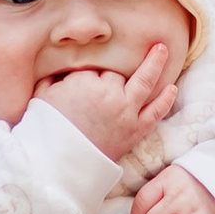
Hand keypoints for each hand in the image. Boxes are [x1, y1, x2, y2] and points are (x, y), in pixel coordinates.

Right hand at [34, 41, 175, 165]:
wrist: (61, 164)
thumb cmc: (48, 130)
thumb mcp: (43, 96)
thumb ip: (52, 78)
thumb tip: (59, 69)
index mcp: (84, 82)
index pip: (92, 70)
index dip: (85, 79)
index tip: (77, 90)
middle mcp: (109, 93)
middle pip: (116, 75)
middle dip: (107, 80)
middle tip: (96, 98)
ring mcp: (126, 111)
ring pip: (144, 81)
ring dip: (156, 63)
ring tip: (163, 49)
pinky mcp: (136, 130)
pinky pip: (155, 111)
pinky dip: (165, 100)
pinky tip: (172, 88)